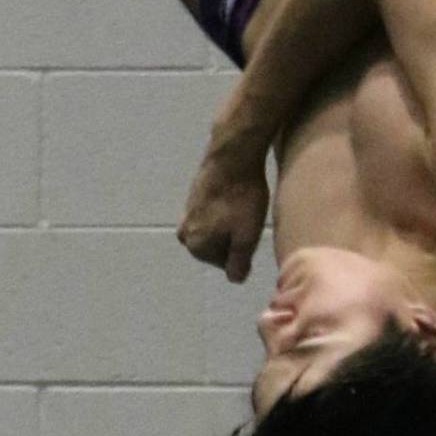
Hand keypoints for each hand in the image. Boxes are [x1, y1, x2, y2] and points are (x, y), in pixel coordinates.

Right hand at [177, 152, 268, 283]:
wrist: (232, 156)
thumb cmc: (242, 199)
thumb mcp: (246, 237)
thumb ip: (239, 263)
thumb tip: (235, 279)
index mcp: (196, 246)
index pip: (225, 263)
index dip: (243, 250)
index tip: (251, 231)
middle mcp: (185, 232)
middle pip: (218, 246)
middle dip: (234, 237)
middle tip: (249, 219)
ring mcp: (186, 212)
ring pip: (215, 228)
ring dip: (229, 222)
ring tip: (245, 207)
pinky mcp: (192, 195)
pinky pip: (211, 212)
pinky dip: (224, 208)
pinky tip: (236, 196)